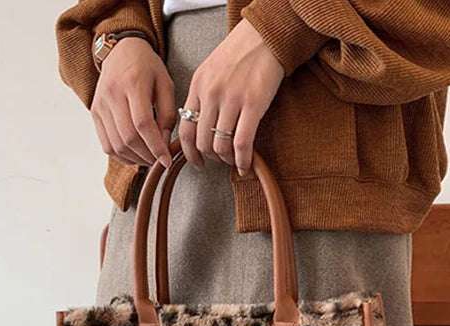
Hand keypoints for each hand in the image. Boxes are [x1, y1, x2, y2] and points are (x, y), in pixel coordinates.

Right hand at [91, 38, 175, 167]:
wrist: (121, 51)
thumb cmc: (147, 68)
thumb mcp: (166, 84)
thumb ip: (168, 115)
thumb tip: (164, 145)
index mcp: (133, 82)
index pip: (143, 124)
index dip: (155, 146)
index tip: (167, 161)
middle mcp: (112, 94)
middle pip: (128, 138)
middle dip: (146, 156)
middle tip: (159, 161)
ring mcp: (100, 105)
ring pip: (116, 145)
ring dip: (135, 159)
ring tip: (149, 159)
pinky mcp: (94, 113)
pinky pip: (106, 145)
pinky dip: (122, 156)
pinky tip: (135, 155)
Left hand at [179, 19, 283, 174]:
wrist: (264, 36)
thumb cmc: (239, 54)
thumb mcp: (210, 71)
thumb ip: (202, 96)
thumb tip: (199, 125)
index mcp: (197, 86)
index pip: (185, 129)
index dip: (188, 153)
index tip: (196, 162)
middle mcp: (211, 94)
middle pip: (202, 142)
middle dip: (210, 158)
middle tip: (219, 161)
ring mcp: (231, 100)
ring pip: (220, 146)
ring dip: (227, 160)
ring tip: (234, 160)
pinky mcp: (253, 104)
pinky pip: (242, 143)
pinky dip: (242, 160)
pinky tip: (245, 166)